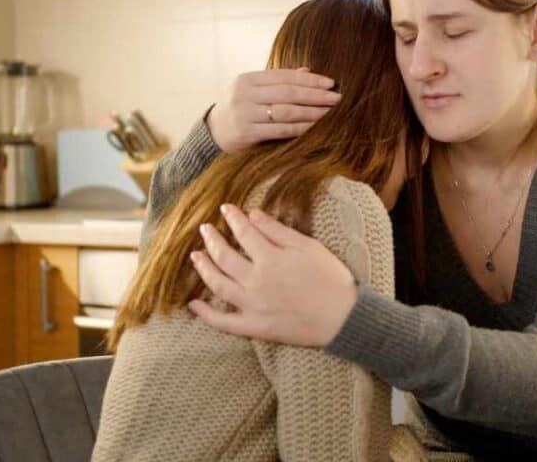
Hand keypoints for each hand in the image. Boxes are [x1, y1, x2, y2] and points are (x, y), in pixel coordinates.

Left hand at [188, 204, 357, 346]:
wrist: (343, 318)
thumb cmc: (331, 279)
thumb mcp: (308, 247)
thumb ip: (278, 230)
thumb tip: (253, 215)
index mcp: (270, 259)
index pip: (243, 233)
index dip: (232, 218)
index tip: (225, 209)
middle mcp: (256, 281)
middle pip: (224, 257)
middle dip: (212, 240)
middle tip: (205, 229)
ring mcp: (253, 306)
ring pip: (218, 285)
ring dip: (204, 269)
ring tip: (195, 256)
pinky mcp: (255, 327)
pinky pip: (223, 323)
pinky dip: (206, 314)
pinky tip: (194, 304)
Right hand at [207, 67, 341, 153]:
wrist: (213, 133)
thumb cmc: (241, 109)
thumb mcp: (254, 91)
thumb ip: (278, 82)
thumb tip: (308, 71)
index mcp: (247, 79)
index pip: (284, 76)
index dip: (309, 79)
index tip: (331, 83)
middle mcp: (244, 94)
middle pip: (287, 93)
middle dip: (316, 95)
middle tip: (337, 98)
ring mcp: (244, 114)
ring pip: (286, 112)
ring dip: (312, 112)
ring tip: (331, 113)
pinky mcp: (247, 133)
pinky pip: (280, 130)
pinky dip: (301, 128)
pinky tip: (316, 127)